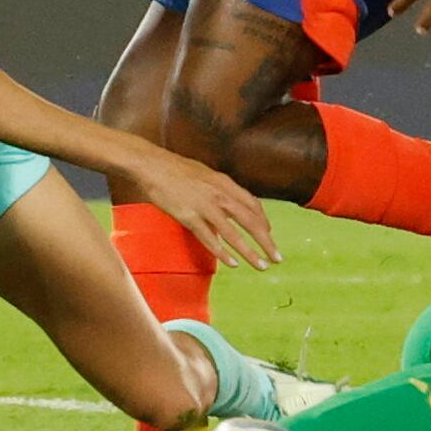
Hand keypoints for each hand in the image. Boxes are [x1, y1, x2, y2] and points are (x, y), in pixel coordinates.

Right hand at [120, 146, 278, 269]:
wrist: (153, 165)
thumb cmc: (177, 169)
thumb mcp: (206, 174)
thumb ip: (220, 189)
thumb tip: (229, 203)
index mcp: (225, 183)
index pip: (253, 205)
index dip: (264, 222)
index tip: (269, 235)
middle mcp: (220, 195)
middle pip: (251, 222)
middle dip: (267, 242)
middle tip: (277, 258)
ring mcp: (205, 207)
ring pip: (234, 234)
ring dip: (250, 252)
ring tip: (261, 266)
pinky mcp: (189, 217)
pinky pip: (210, 239)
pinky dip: (222, 253)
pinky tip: (232, 263)